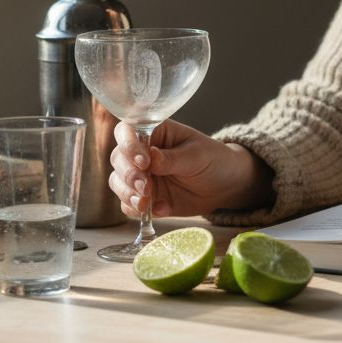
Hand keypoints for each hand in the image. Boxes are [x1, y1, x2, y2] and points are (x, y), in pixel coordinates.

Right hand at [108, 119, 266, 217]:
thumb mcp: (197, 155)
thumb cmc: (212, 159)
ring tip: (146, 203)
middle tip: (146, 187)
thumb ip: (173, 158)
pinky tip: (157, 211)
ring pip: (117, 182)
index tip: (144, 162)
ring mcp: (140, 175)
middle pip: (118, 159)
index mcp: (154, 132)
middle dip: (128, 174)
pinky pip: (128, 204)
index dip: (129, 145)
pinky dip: (136, 209)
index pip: (128, 131)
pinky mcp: (142, 197)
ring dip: (127, 193)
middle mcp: (141, 153)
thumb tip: (151, 156)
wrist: (224, 185)